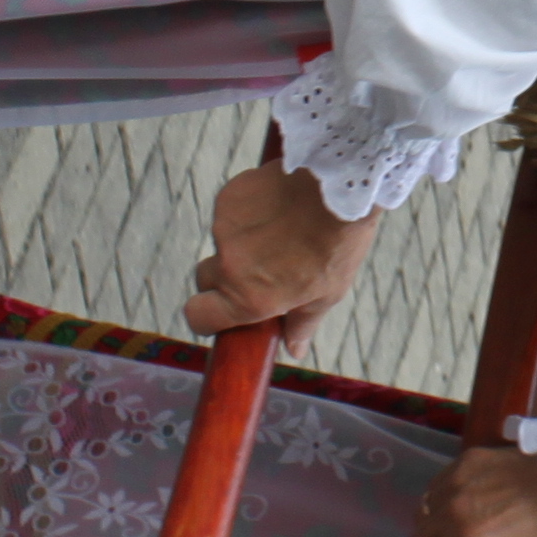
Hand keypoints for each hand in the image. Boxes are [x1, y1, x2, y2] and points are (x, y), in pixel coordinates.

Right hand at [182, 160, 382, 347]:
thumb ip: (301, 324)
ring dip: (242, 241)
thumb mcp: (326, 294)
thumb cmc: (337, 244)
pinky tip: (278, 206)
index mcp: (247, 297)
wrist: (339, 187)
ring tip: (281, 230)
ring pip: (222, 241)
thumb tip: (293, 349)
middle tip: (258, 270)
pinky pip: (230, 210)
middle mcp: (228, 265)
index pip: (197, 316)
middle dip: (223, 279)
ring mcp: (224, 227)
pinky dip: (247, 212)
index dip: (205, 316)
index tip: (222, 312)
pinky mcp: (230, 196)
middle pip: (205, 279)